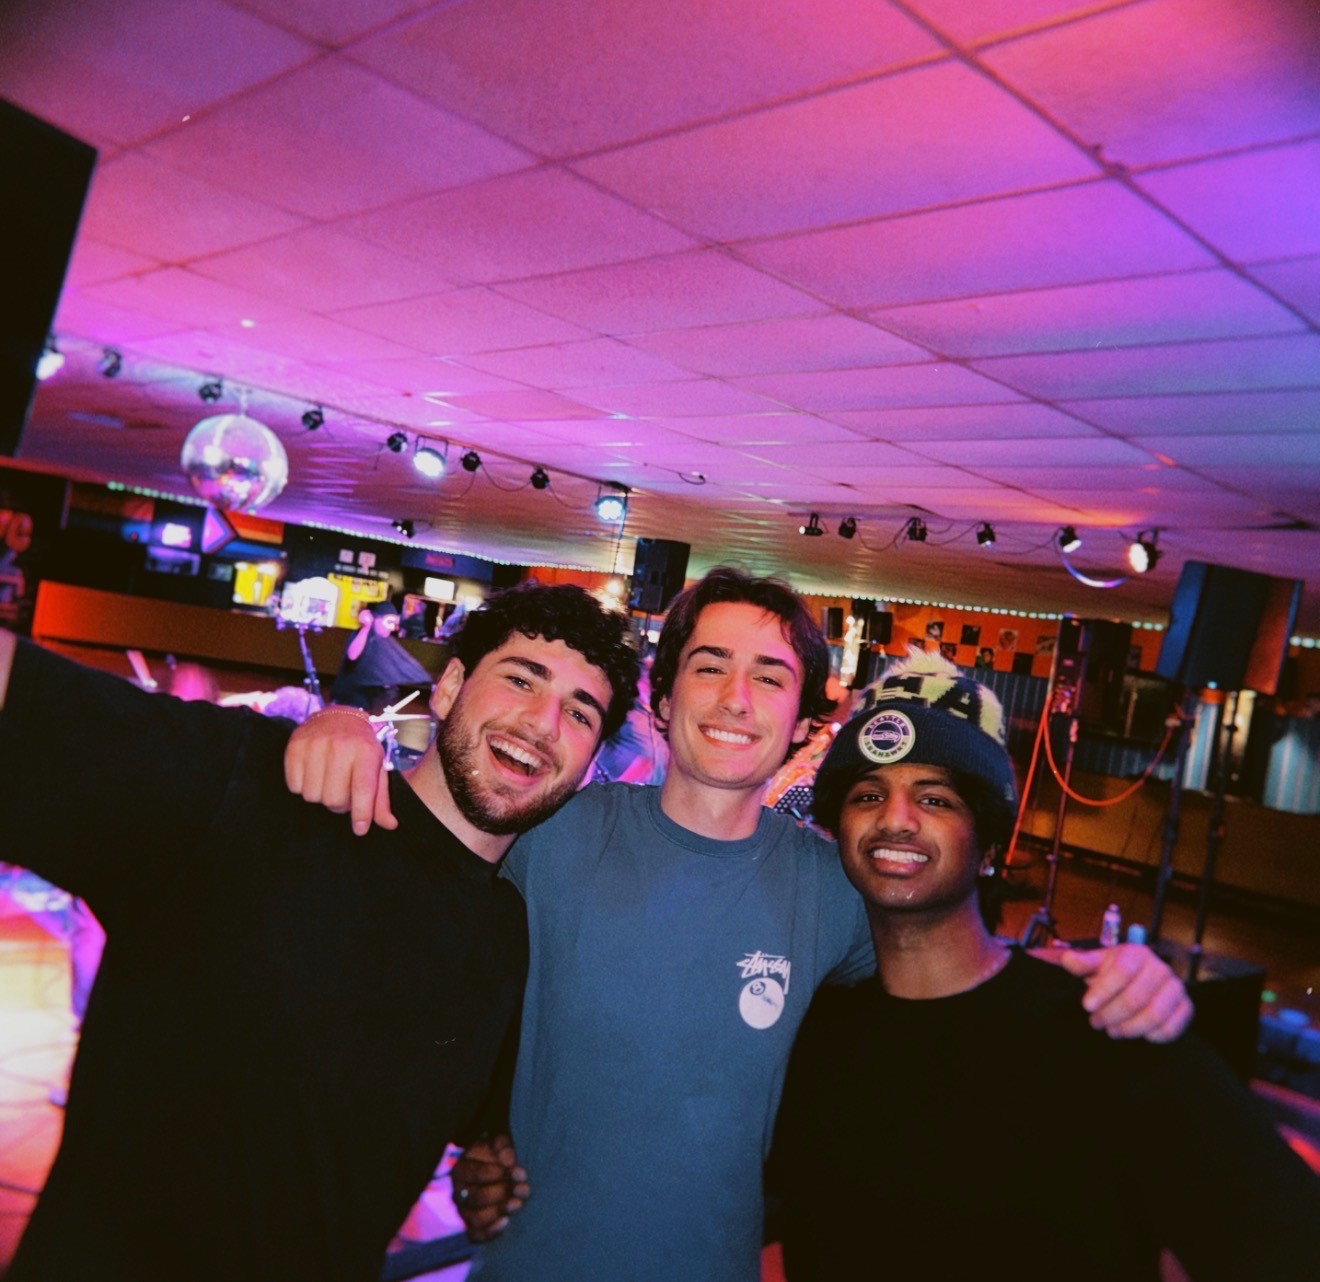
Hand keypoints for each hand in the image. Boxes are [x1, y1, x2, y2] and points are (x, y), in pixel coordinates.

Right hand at [284, 709, 395, 835]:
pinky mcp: (295, 746)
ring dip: (320, 795)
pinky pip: (294, 786)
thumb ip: (381, 799)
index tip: (360, 829)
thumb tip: (390, 825)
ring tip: (329, 781)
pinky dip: (303, 786)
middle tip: (343, 792)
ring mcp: (315, 744)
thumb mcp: (377, 767)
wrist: (339, 715)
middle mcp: (341, 745)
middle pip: (334, 799)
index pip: (363, 789)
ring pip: (312, 795)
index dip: (361, 813)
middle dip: (339, 804)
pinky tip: (313, 773)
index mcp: (366, 751)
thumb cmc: (361, 747)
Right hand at [451, 1134, 527, 1241]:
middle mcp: (459, 1192)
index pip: (475, 1173)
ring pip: (476, 1218)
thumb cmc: (498, 1155)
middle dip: (502, 1192)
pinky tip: (507, 1221)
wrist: (497, 1172)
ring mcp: (465, 1212)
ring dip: (499, 1211)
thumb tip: (507, 1160)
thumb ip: (503, 1147)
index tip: (516, 1171)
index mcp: (462, 1168)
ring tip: (517, 1203)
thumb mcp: (500, 1144)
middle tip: (521, 1188)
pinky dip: (491, 1231)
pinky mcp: (473, 1227)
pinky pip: (477, 1235)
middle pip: (476, 1197)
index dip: (497, 1173)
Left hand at [1058, 943, 1192, 1041]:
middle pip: (1136, 997)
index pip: (1122, 970)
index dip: (1103, 990)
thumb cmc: (1112, 972)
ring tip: (1112, 1030)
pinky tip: (1136, 1034)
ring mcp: (1176, 988)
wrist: (1138, 981)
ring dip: (1129, 1028)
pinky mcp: (1186, 1008)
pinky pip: (1172, 1028)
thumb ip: (1082, 963)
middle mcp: (1160, 968)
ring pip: (1154, 1015)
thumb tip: (1066, 959)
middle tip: (1096, 1022)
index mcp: (1137, 953)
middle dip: (1111, 1014)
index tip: (1086, 1006)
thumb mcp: (1095, 964)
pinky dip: (1152, 1036)